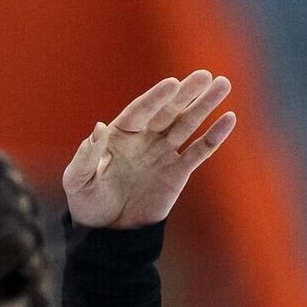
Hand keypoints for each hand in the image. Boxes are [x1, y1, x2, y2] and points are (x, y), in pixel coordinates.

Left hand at [63, 70, 235, 227]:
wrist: (107, 231)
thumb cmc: (86, 202)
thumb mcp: (78, 181)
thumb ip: (87, 156)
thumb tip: (98, 128)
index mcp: (119, 135)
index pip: (140, 111)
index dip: (156, 98)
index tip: (172, 83)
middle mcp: (143, 138)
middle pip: (168, 112)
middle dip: (186, 93)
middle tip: (205, 75)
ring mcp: (162, 153)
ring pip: (187, 124)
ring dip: (204, 105)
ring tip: (223, 84)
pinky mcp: (178, 172)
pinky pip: (198, 151)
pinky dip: (213, 137)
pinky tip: (229, 119)